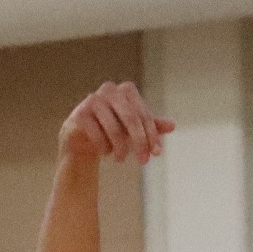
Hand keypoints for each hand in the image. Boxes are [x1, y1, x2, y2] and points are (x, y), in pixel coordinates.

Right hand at [60, 81, 174, 163]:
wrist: (82, 136)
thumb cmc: (112, 128)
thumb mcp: (134, 128)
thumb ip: (151, 125)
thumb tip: (173, 125)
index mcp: (126, 90)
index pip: (143, 114)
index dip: (152, 134)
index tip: (156, 153)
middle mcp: (109, 90)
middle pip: (130, 118)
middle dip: (139, 142)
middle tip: (143, 161)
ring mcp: (92, 100)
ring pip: (114, 129)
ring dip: (120, 148)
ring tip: (120, 159)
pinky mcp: (79, 114)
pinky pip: (97, 135)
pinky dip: (103, 147)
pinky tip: (105, 152)